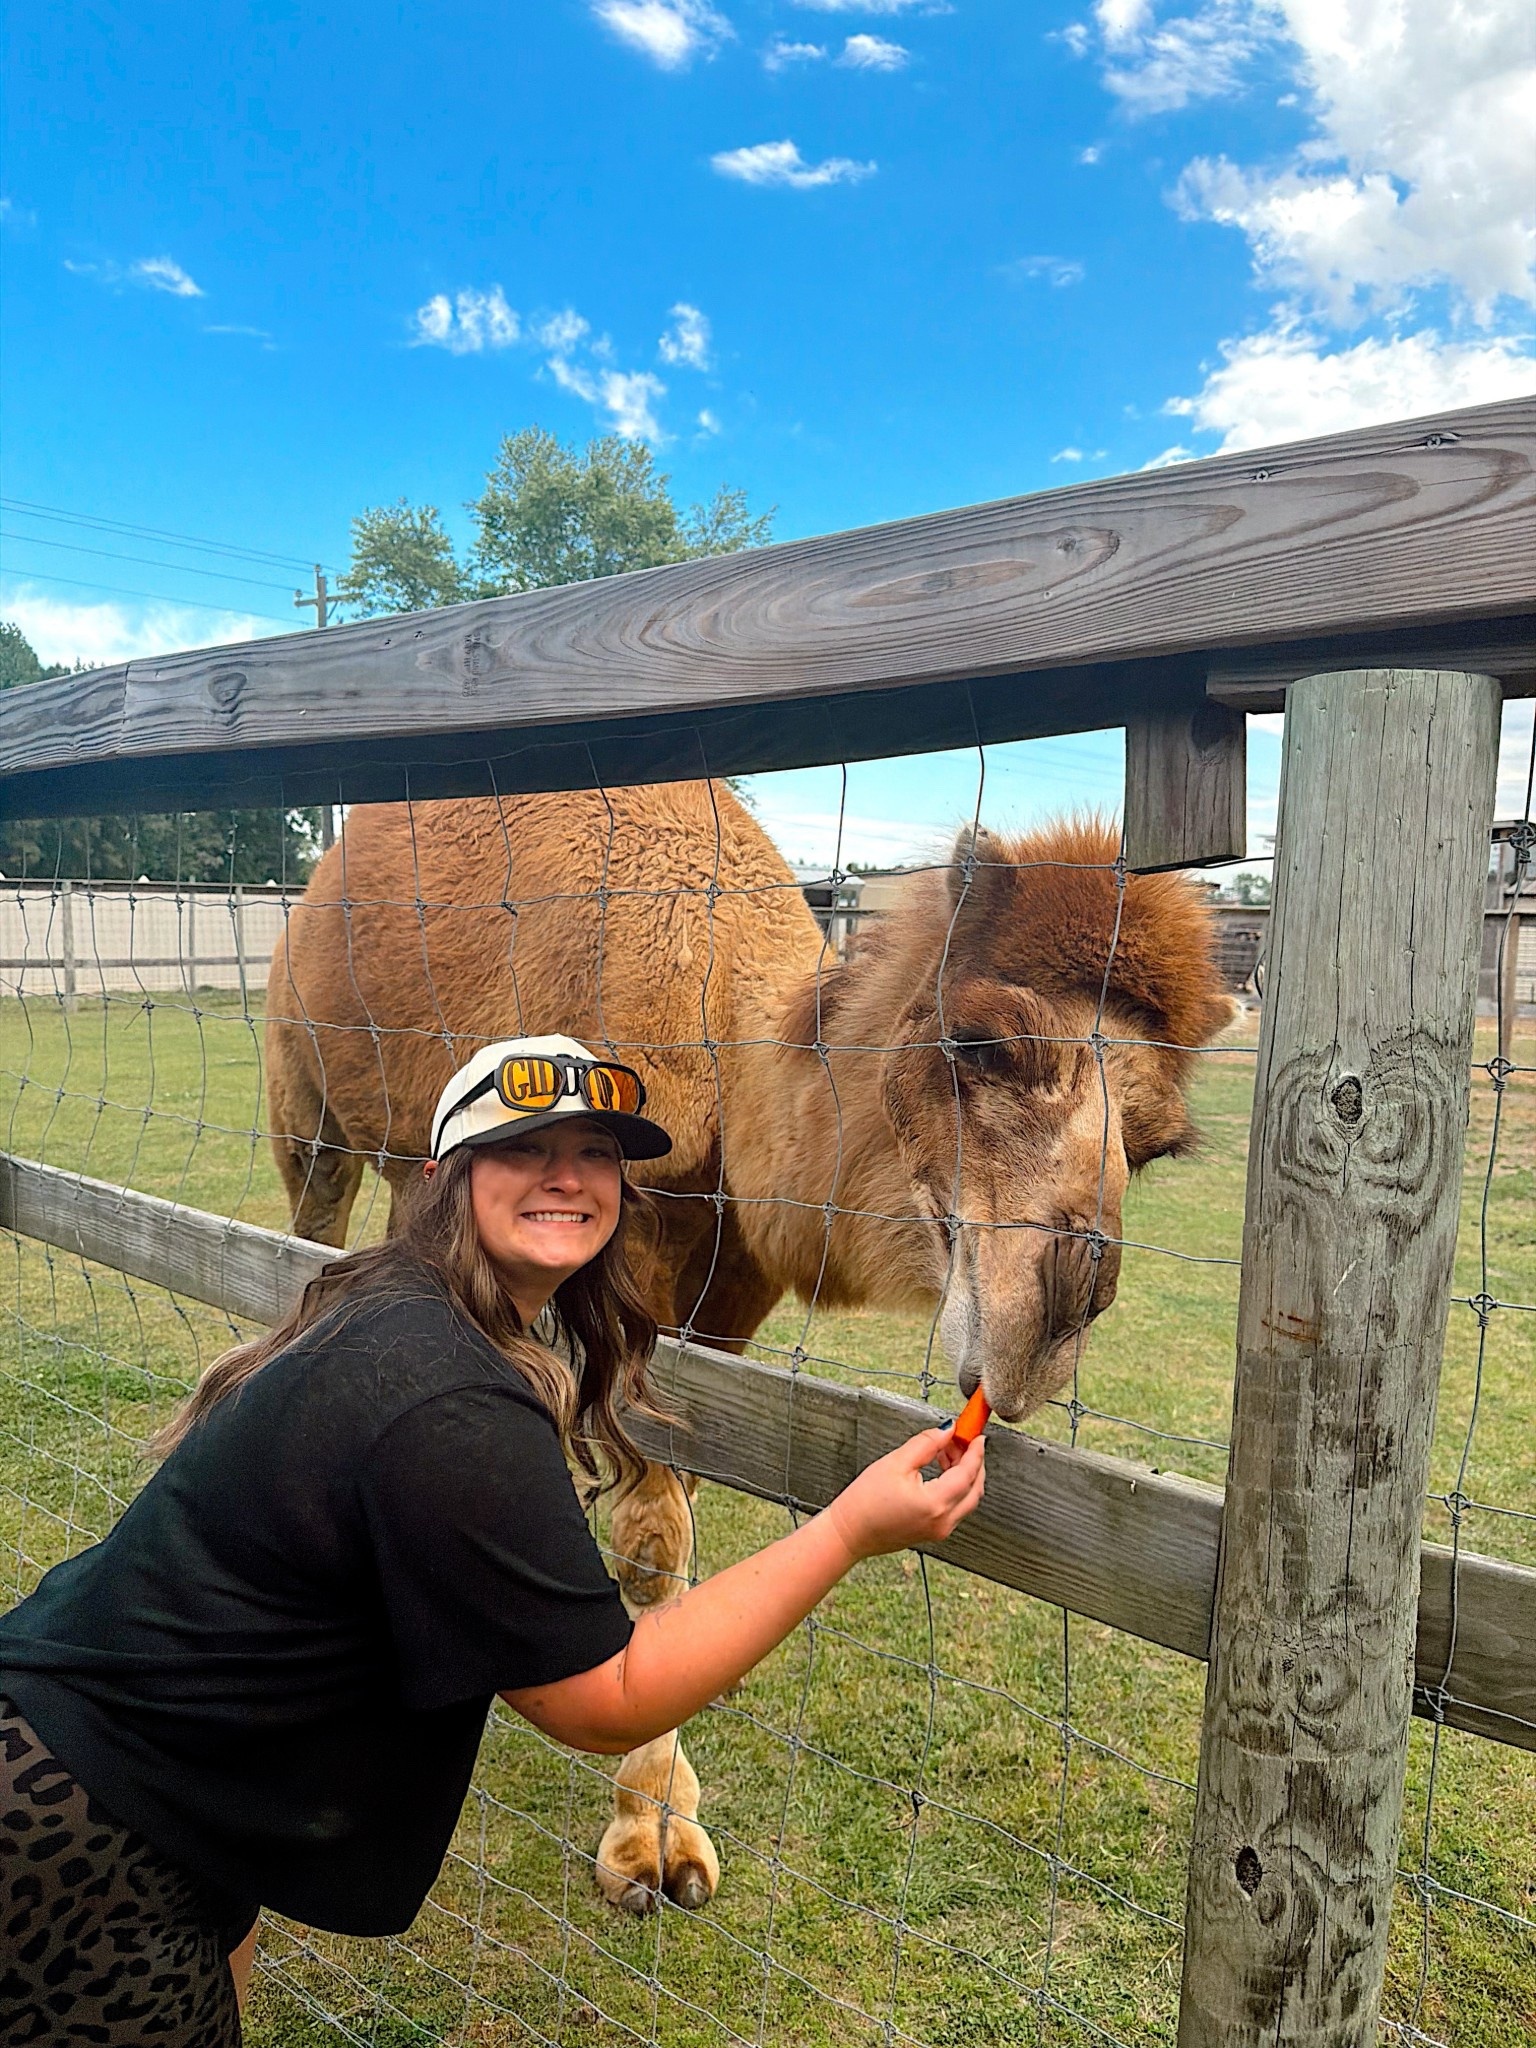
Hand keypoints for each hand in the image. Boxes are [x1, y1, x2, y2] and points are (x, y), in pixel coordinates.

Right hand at [825, 1426, 985, 1563]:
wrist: (849, 1533)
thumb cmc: (864, 1503)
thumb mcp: (895, 1463)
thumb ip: (926, 1443)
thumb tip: (947, 1430)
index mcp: (935, 1503)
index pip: (968, 1473)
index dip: (975, 1451)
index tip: (976, 1435)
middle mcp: (943, 1521)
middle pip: (974, 1487)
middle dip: (973, 1461)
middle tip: (962, 1440)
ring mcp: (940, 1530)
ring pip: (968, 1498)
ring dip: (964, 1473)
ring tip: (947, 1451)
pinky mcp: (934, 1531)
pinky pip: (956, 1507)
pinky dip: (956, 1487)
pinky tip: (941, 1469)